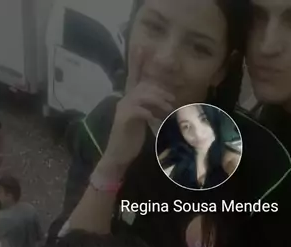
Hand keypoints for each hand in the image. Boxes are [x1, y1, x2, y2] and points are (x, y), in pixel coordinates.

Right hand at [101, 46, 174, 176]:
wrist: (118, 156)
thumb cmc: (132, 139)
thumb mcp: (144, 122)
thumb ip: (152, 110)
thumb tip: (168, 105)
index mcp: (129, 99)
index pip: (133, 76)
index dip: (137, 62)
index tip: (142, 47)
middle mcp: (125, 100)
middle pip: (143, 86)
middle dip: (160, 92)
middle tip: (172, 102)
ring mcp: (123, 109)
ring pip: (142, 96)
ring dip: (158, 101)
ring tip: (168, 111)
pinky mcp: (124, 120)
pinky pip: (138, 111)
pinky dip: (150, 114)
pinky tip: (156, 120)